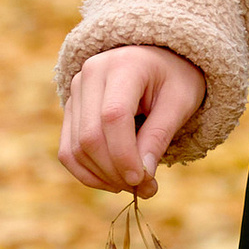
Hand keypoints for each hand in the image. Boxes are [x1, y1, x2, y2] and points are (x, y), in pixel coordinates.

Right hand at [58, 45, 204, 194]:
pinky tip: (113, 182)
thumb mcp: (180, 102)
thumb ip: (159, 136)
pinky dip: (87, 173)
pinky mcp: (71, 108)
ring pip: (76, 148)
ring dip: (102, 177)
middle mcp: (91, 73)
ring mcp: (76, 90)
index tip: (143, 181)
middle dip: (115, 171)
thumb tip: (141, 178)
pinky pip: (68, 150)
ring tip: (134, 186)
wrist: (158, 58)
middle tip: (146, 189)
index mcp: (124, 65)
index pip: (113, 117)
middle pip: (90, 136)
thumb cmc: (174, 79)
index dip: (124, 154)